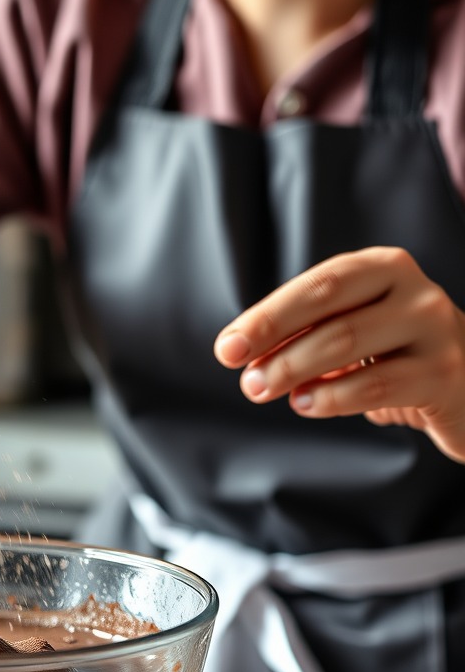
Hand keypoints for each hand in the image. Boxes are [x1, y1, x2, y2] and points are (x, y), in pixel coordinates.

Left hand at [213, 247, 464, 463]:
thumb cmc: (393, 352)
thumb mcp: (350, 329)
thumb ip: (303, 333)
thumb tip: (241, 352)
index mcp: (382, 268)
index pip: (316, 286)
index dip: (267, 317)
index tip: (227, 348)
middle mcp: (414, 290)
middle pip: (329, 311)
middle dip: (274, 343)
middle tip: (244, 376)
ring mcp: (434, 329)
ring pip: (348, 344)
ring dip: (293, 370)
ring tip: (262, 390)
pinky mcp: (444, 374)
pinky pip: (377, 385)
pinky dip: (332, 397)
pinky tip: (305, 404)